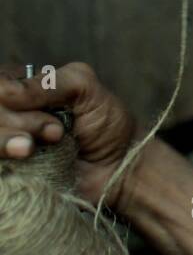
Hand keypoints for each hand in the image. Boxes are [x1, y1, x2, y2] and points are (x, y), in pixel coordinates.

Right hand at [0, 62, 140, 208]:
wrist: (119, 168)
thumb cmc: (105, 125)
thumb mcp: (85, 88)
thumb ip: (48, 82)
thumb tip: (4, 92)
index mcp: (18, 88)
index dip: (9, 97)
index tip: (48, 112)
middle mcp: (7, 114)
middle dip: (18, 121)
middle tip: (56, 132)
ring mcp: (6, 143)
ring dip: (6, 141)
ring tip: (34, 148)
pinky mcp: (8, 171)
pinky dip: (5, 158)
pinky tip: (26, 159)